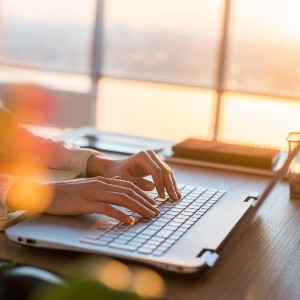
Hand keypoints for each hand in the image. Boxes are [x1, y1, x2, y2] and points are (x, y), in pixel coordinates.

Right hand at [7, 176, 159, 223]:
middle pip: (129, 191)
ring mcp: (94, 192)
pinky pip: (107, 208)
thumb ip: (104, 187)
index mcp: (103, 181)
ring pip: (122, 198)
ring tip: (149, 216)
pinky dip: (120, 214)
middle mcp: (101, 184)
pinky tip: (129, 221)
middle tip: (156, 211)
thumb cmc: (68, 193)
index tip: (152, 203)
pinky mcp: (86, 202)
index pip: (128, 185)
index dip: (143, 194)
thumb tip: (118, 188)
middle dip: (145, 201)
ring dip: (138, 207)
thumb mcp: (88, 187)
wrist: (47, 193)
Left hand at [87, 150, 181, 199]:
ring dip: (173, 185)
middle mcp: (150, 155)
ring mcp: (154, 158)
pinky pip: (166, 174)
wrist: (114, 167)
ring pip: (168, 172)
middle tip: (174, 199)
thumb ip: (137, 183)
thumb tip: (153, 187)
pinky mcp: (156, 164)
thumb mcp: (124, 179)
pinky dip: (170, 183)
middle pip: (164, 170)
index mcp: (142, 156)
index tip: (162, 197)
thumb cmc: (117, 173)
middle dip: (170, 185)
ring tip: (176, 198)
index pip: (156, 170)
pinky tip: (174, 193)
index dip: (160, 184)